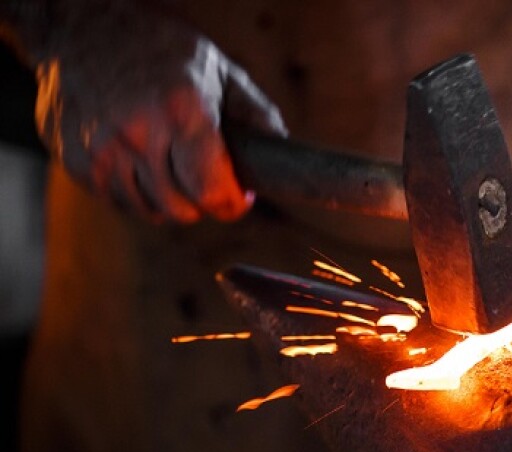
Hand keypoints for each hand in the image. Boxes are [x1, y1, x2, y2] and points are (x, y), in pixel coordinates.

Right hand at [32, 0, 285, 222]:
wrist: (83, 27)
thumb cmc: (160, 46)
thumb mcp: (219, 69)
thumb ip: (256, 114)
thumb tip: (282, 154)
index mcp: (183, 111)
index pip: (213, 191)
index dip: (232, 204)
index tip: (238, 198)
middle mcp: (140, 134)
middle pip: (183, 209)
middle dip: (203, 201)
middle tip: (205, 178)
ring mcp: (103, 150)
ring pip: (150, 211)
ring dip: (169, 200)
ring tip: (173, 167)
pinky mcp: (77, 161)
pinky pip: (118, 201)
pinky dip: (135, 193)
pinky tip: (141, 164)